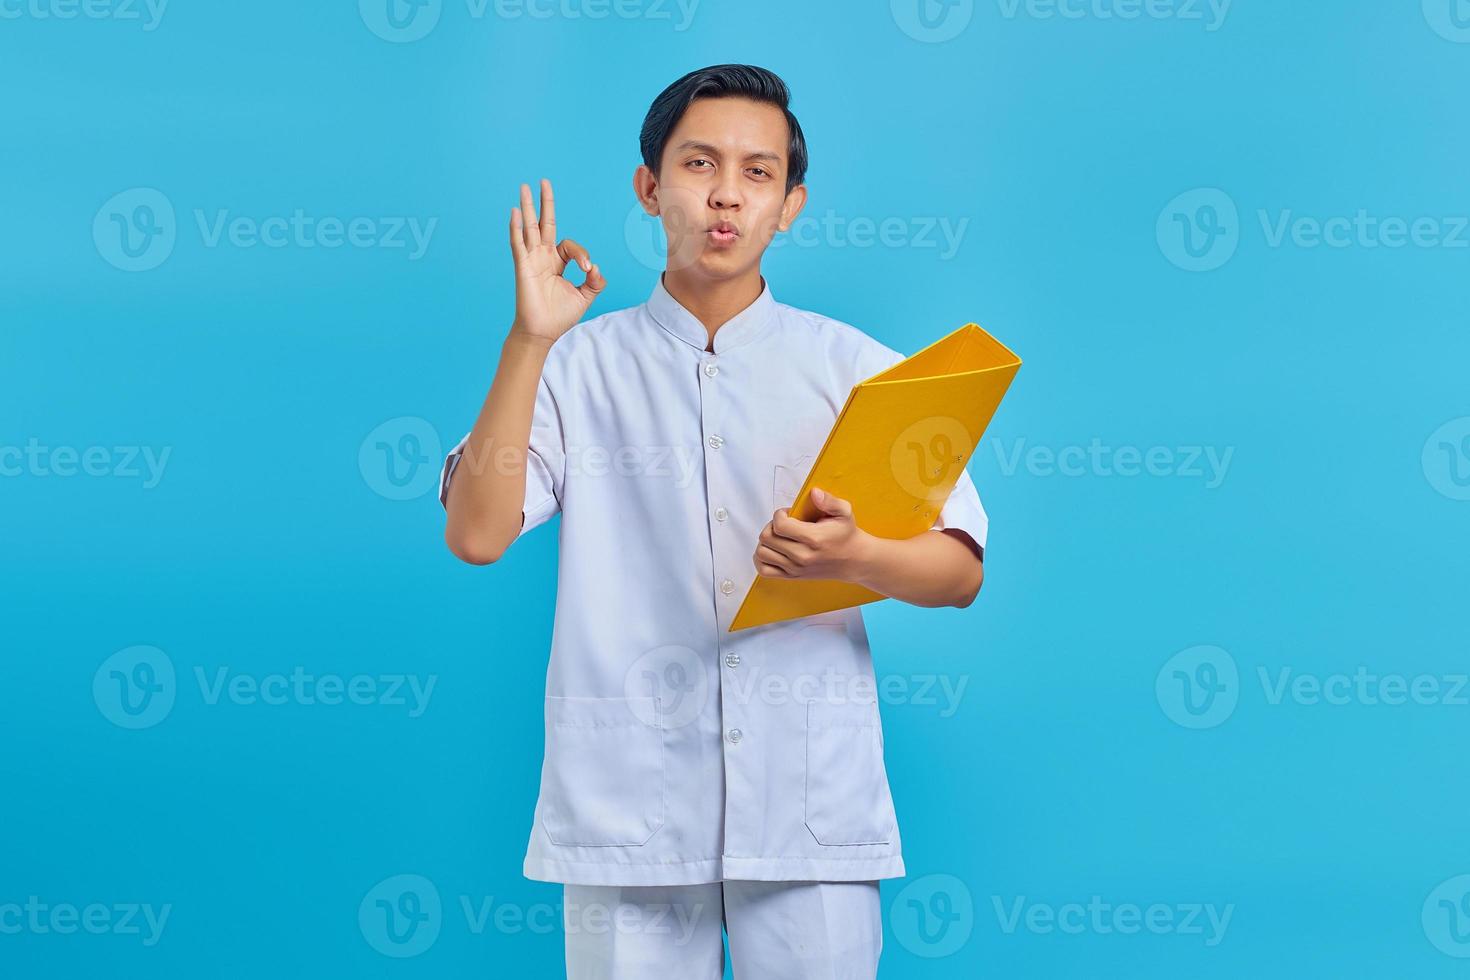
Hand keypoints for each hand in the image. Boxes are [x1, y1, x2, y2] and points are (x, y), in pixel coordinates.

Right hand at [508, 179, 605, 343]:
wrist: (543, 332)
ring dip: (527, 207)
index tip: (588, 270)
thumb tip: (597, 268)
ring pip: (529, 228)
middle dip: (545, 203)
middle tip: (543, 182)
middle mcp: (542, 257)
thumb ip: (595, 281)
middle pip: (544, 223)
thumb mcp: (585, 296)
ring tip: (524, 187)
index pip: (570, 245)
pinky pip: (518, 244)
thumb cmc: (560, 316)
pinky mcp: (522, 267)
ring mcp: (531, 260)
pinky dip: (516, 228)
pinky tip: (515, 212)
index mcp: (557, 262)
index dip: (582, 254)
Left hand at [753, 487, 872, 581]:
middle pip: (767, 538)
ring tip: (778, 535)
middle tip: (783, 523)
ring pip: (762, 553)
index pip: (780, 526)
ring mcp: (795, 568)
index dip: (779, 514)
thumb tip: (814, 493)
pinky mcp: (792, 576)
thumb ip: (829, 500)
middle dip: (771, 525)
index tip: (788, 513)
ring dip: (766, 541)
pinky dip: (761, 559)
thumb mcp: (844, 512)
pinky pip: (764, 570)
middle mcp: (802, 556)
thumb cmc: (846, 534)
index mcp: (813, 539)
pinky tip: (772, 549)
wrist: (853, 560)